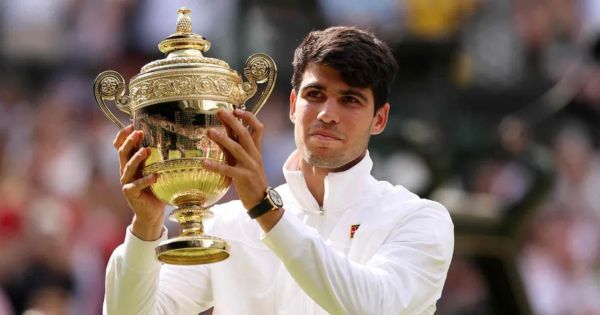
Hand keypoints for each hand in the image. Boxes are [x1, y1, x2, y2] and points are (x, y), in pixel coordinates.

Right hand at [114, 125, 165, 240]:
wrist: (152, 212)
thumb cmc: (156, 189)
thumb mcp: (156, 170)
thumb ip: (157, 159)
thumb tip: (171, 140)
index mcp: (130, 164)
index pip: (120, 146)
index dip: (122, 136)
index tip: (131, 124)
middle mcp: (126, 172)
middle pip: (122, 153)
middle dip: (129, 142)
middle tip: (138, 132)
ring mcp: (127, 183)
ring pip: (128, 167)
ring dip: (137, 158)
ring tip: (147, 150)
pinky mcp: (131, 194)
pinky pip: (136, 185)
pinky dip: (145, 180)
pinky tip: (155, 176)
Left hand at [203, 109, 268, 209]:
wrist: (262, 201)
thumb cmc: (251, 180)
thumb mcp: (245, 161)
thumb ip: (235, 148)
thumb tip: (223, 132)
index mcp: (256, 150)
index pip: (258, 128)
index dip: (248, 117)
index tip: (236, 109)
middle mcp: (254, 155)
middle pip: (245, 134)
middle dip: (233, 121)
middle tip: (220, 111)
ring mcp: (250, 166)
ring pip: (237, 149)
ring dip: (223, 139)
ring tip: (209, 131)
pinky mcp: (243, 178)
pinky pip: (228, 170)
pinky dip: (216, 166)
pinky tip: (204, 163)